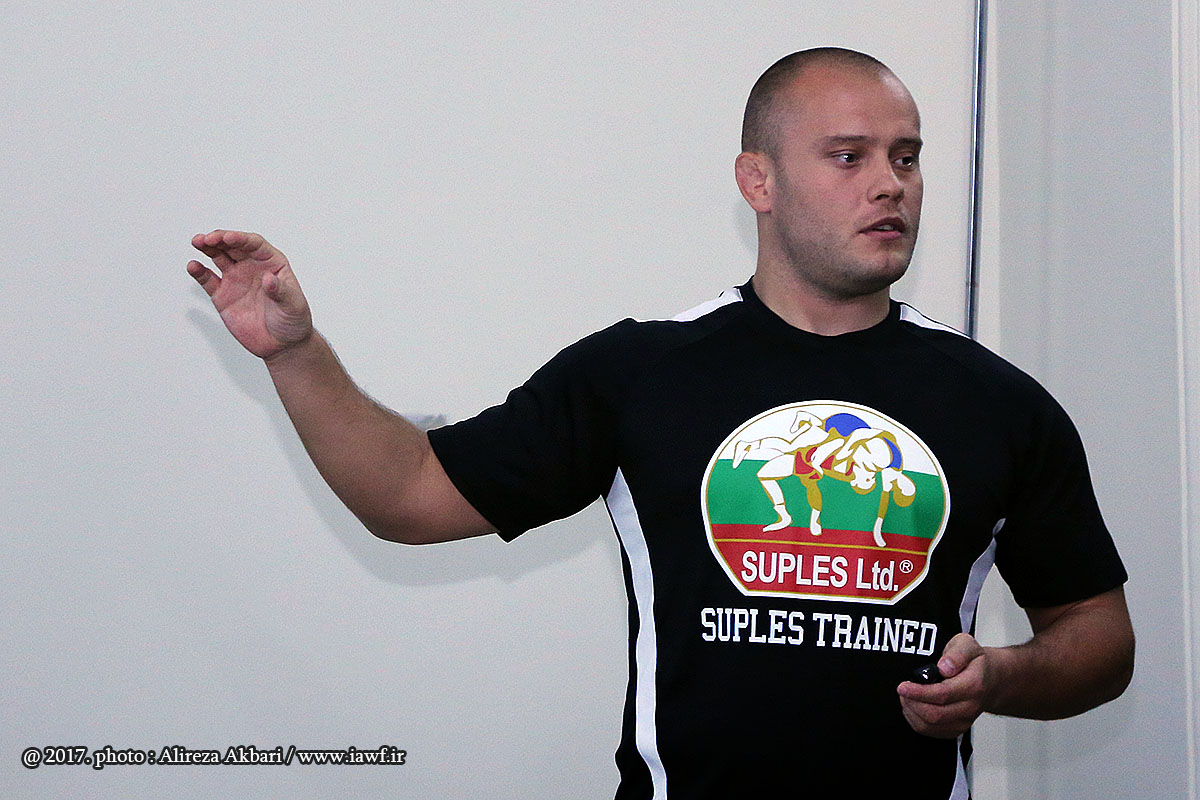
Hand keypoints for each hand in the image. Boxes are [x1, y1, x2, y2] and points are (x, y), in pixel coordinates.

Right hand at [187, 230, 312, 359]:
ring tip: (197, 242)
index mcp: (272, 263)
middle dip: (219, 238)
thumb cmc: (293, 320)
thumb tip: (269, 279)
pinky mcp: (223, 295)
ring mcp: (236, 279)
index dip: (240, 239)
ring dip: (207, 247)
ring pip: (218, 257)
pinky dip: (199, 272)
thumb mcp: (293, 305)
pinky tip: (193, 266)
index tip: (228, 238)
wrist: (282, 344)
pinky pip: (208, 280)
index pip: (254, 244)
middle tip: (206, 238)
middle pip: (233, 246)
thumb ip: (281, 291)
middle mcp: (252, 266)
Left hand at [896, 632, 990, 737]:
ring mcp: (964, 720)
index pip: (943, 694)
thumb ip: (956, 653)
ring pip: (930, 726)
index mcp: (973, 684)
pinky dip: (916, 720)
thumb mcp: (966, 645)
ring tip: (907, 696)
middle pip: (935, 714)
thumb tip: (944, 667)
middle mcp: (970, 706)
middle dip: (912, 703)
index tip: (903, 686)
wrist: (990, 679)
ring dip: (912, 712)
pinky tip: (913, 706)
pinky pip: (931, 731)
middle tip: (902, 689)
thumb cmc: (974, 661)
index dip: (919, 692)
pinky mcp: (956, 729)